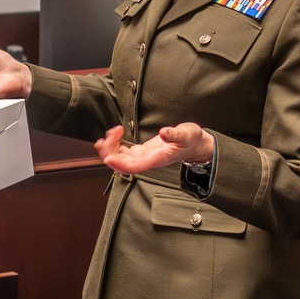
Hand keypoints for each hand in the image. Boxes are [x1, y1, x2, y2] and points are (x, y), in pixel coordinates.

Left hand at [94, 123, 214, 173]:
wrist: (194, 145)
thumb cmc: (191, 140)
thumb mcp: (187, 134)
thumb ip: (175, 134)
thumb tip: (164, 133)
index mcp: (157, 159)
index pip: (135, 166)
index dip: (120, 164)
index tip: (108, 158)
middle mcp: (148, 161)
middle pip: (123, 164)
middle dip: (109, 154)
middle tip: (105, 138)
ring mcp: (143, 157)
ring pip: (120, 159)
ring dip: (110, 148)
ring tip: (110, 133)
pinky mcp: (141, 152)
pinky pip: (123, 152)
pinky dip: (115, 144)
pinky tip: (116, 133)